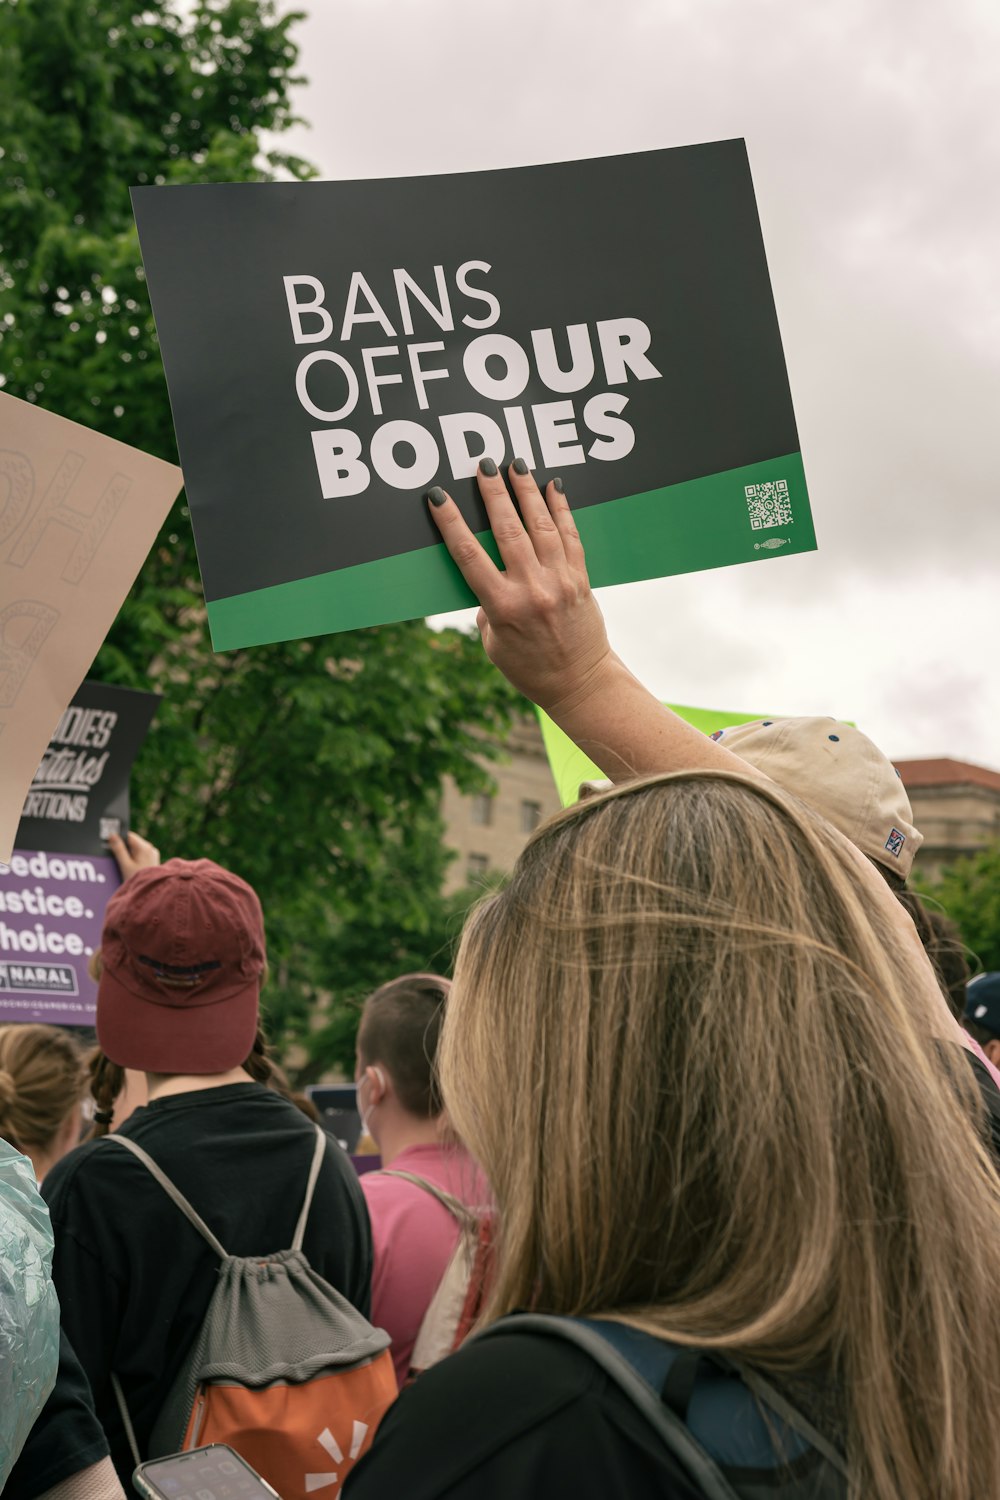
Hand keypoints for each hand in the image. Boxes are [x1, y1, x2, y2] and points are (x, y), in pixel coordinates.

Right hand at [107, 830, 159, 881]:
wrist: (151, 894)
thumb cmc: (137, 880)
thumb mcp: (125, 865)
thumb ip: (118, 849)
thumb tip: (112, 835)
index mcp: (144, 847)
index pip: (129, 835)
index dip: (119, 839)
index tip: (110, 843)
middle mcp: (151, 849)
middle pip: (132, 842)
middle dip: (123, 848)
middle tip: (116, 858)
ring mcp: (153, 855)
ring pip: (136, 849)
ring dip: (128, 854)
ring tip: (124, 865)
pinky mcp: (153, 861)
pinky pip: (141, 855)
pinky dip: (134, 859)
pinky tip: (130, 868)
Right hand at [427, 461, 613, 711]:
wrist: (580, 684)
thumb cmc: (530, 669)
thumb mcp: (494, 646)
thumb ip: (487, 609)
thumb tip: (487, 578)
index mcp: (502, 608)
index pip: (469, 555)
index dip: (451, 522)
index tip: (438, 497)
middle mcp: (532, 589)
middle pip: (507, 530)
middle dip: (493, 493)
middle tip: (482, 465)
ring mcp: (560, 581)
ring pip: (541, 525)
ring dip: (527, 491)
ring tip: (515, 464)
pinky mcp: (580, 579)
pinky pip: (570, 536)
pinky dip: (561, 510)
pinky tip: (554, 487)